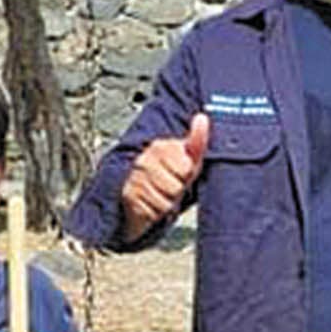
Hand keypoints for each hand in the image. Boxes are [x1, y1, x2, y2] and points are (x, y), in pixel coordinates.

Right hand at [120, 113, 207, 239]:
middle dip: (177, 192)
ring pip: (164, 201)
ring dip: (166, 204)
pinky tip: (151, 203)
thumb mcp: (189, 158)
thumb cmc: (169, 175)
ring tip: (161, 195)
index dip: (187, 176)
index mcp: (160, 147)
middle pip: (175, 188)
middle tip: (170, 186)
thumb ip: (197, 140)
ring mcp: (135, 178)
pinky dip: (155, 212)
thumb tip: (202, 118)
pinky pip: (152, 211)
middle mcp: (144, 160)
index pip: (185, 168)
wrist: (141, 194)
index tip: (182, 173)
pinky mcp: (128, 196)